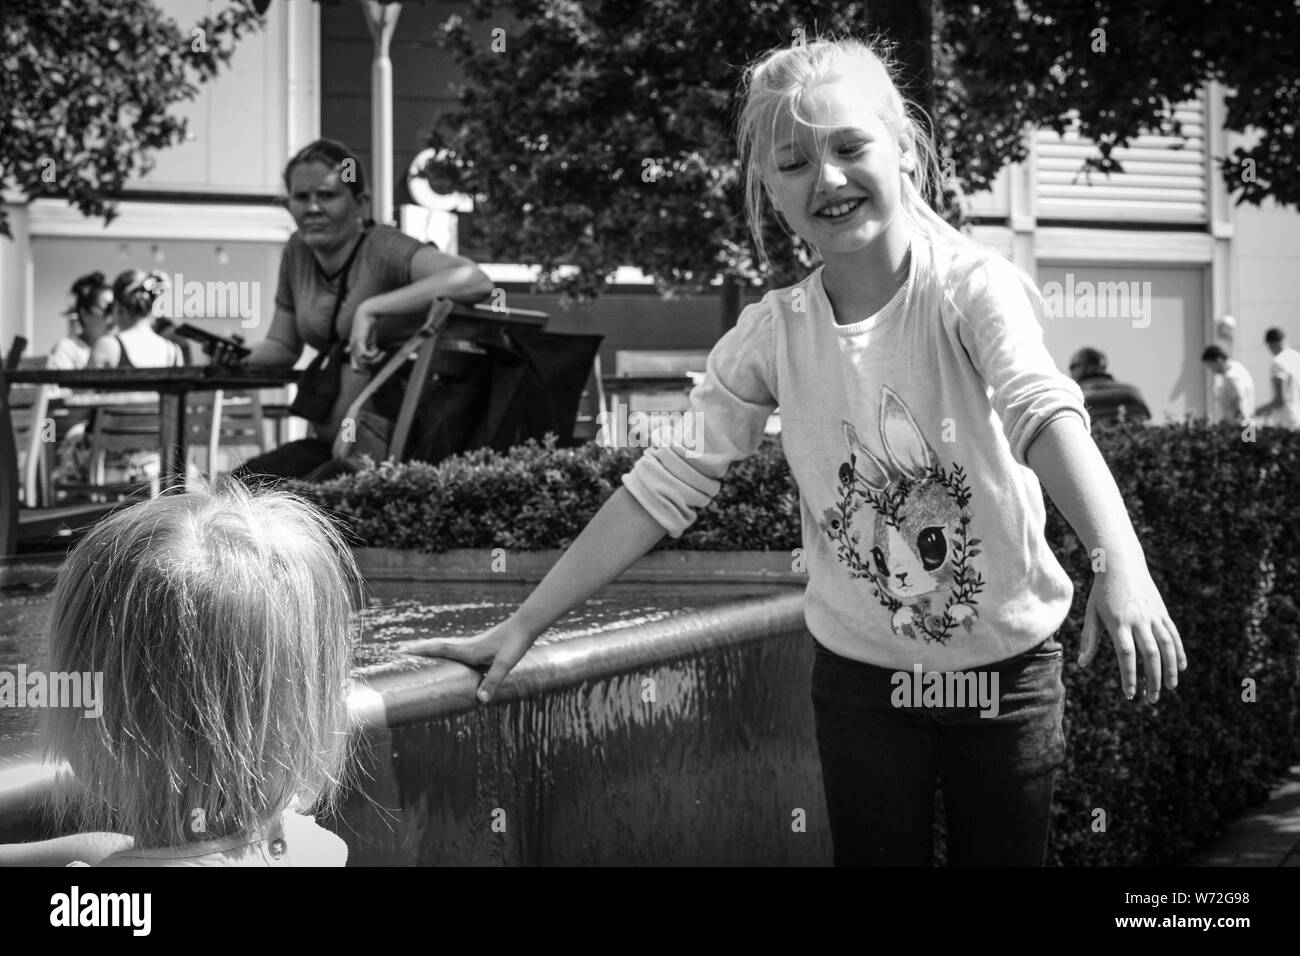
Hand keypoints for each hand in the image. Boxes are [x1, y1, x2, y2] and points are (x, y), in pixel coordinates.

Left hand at [349, 302, 381, 370]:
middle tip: (376, 367)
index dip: (360, 371)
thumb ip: (370, 348)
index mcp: (353, 349)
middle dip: (365, 370)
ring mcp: (354, 344)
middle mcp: (352, 348)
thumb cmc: (369, 326)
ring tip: (382, 354)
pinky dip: (373, 354)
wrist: (367, 312)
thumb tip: (373, 354)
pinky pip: (364, 354)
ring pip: (362, 361)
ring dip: (374, 360)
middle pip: (355, 367)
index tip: (369, 372)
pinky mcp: (359, 340)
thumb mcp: (370, 340)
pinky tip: (379, 350)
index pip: (353, 365)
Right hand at [410, 617, 537, 703]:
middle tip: (400, 649)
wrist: (525, 626)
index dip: (422, 650)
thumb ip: (492, 682)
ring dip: (430, 647)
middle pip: (438, 645)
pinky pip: (455, 646)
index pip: (440, 648)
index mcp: (469, 650)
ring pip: (446, 644)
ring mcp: (472, 644)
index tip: (404, 650)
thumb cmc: (514, 644)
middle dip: (420, 648)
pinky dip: (444, 648)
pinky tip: (446, 652)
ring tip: (416, 650)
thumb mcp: (505, 665)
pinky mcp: (479, 644)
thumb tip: (480, 700)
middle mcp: (467, 645)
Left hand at [1077, 553, 1186, 701]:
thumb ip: (1090, 639)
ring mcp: (1153, 616)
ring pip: (1166, 646)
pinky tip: (1182, 667)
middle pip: (1150, 654)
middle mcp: (1138, 620)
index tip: (1131, 695)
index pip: (1126, 655)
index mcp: (1118, 622)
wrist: (1121, 565)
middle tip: (1152, 698)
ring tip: (1170, 687)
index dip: (1130, 676)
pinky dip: (1179, 651)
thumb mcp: (1091, 613)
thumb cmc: (1102, 592)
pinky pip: (1173, 635)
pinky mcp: (1162, 612)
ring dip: (1170, 669)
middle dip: (1152, 679)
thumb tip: (1082, 663)